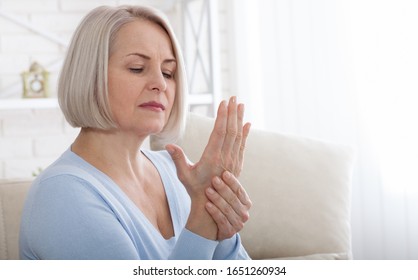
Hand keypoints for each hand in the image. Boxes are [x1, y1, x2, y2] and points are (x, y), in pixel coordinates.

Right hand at [166, 97, 250, 239]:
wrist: (211, 205)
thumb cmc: (194, 189)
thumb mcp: (183, 174)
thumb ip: (177, 159)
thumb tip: (168, 145)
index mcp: (212, 157)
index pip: (219, 132)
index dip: (222, 116)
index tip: (224, 102)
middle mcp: (225, 158)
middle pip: (231, 131)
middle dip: (232, 113)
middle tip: (233, 97)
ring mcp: (233, 161)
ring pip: (238, 136)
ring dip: (239, 119)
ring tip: (240, 105)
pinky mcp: (237, 165)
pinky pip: (242, 146)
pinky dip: (245, 134)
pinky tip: (247, 124)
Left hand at [205, 171, 251, 239]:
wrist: (207, 226)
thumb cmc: (214, 203)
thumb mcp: (220, 192)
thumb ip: (223, 179)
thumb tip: (229, 154)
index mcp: (245, 201)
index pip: (239, 190)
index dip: (232, 181)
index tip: (224, 173)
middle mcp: (244, 213)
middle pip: (234, 199)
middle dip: (223, 188)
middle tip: (214, 180)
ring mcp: (238, 223)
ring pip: (228, 209)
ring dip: (217, 199)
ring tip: (207, 191)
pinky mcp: (229, 232)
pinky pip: (222, 220)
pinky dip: (214, 212)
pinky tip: (207, 205)